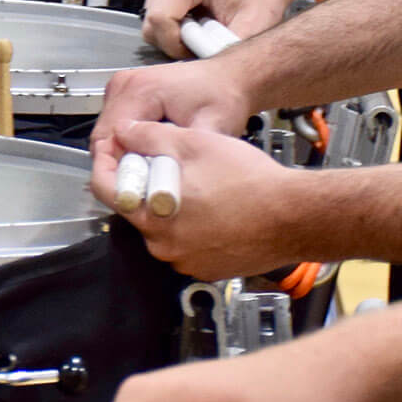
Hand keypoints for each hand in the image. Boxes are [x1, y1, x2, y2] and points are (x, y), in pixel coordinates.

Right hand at [89, 62, 258, 204]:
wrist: (230, 76)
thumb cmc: (224, 95)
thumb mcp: (210, 128)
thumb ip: (182, 152)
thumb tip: (162, 178)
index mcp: (140, 90)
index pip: (107, 137)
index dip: (117, 167)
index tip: (134, 188)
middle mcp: (125, 84)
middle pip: (104, 137)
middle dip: (121, 163)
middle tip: (147, 182)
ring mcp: (123, 86)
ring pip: (107, 133)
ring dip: (123, 154)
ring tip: (151, 167)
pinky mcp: (126, 93)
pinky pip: (114, 125)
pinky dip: (127, 143)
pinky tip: (150, 152)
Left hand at [90, 120, 309, 278]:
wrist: (296, 214)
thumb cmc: (252, 183)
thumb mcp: (193, 142)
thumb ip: (149, 137)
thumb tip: (125, 132)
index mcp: (152, 217)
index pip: (105, 191)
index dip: (108, 163)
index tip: (117, 152)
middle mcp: (164, 246)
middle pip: (135, 209)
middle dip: (144, 184)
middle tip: (166, 164)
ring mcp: (186, 261)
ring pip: (162, 227)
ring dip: (170, 206)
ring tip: (199, 185)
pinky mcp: (208, 268)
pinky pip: (187, 244)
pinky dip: (193, 226)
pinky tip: (214, 207)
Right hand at [139, 0, 290, 58]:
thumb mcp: (254, 23)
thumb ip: (229, 46)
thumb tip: (208, 70)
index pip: (160, 19)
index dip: (176, 45)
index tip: (198, 50)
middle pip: (152, 24)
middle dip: (176, 43)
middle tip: (204, 43)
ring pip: (151, 25)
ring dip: (174, 37)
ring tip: (203, 31)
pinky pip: (155, 20)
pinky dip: (173, 29)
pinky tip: (195, 24)